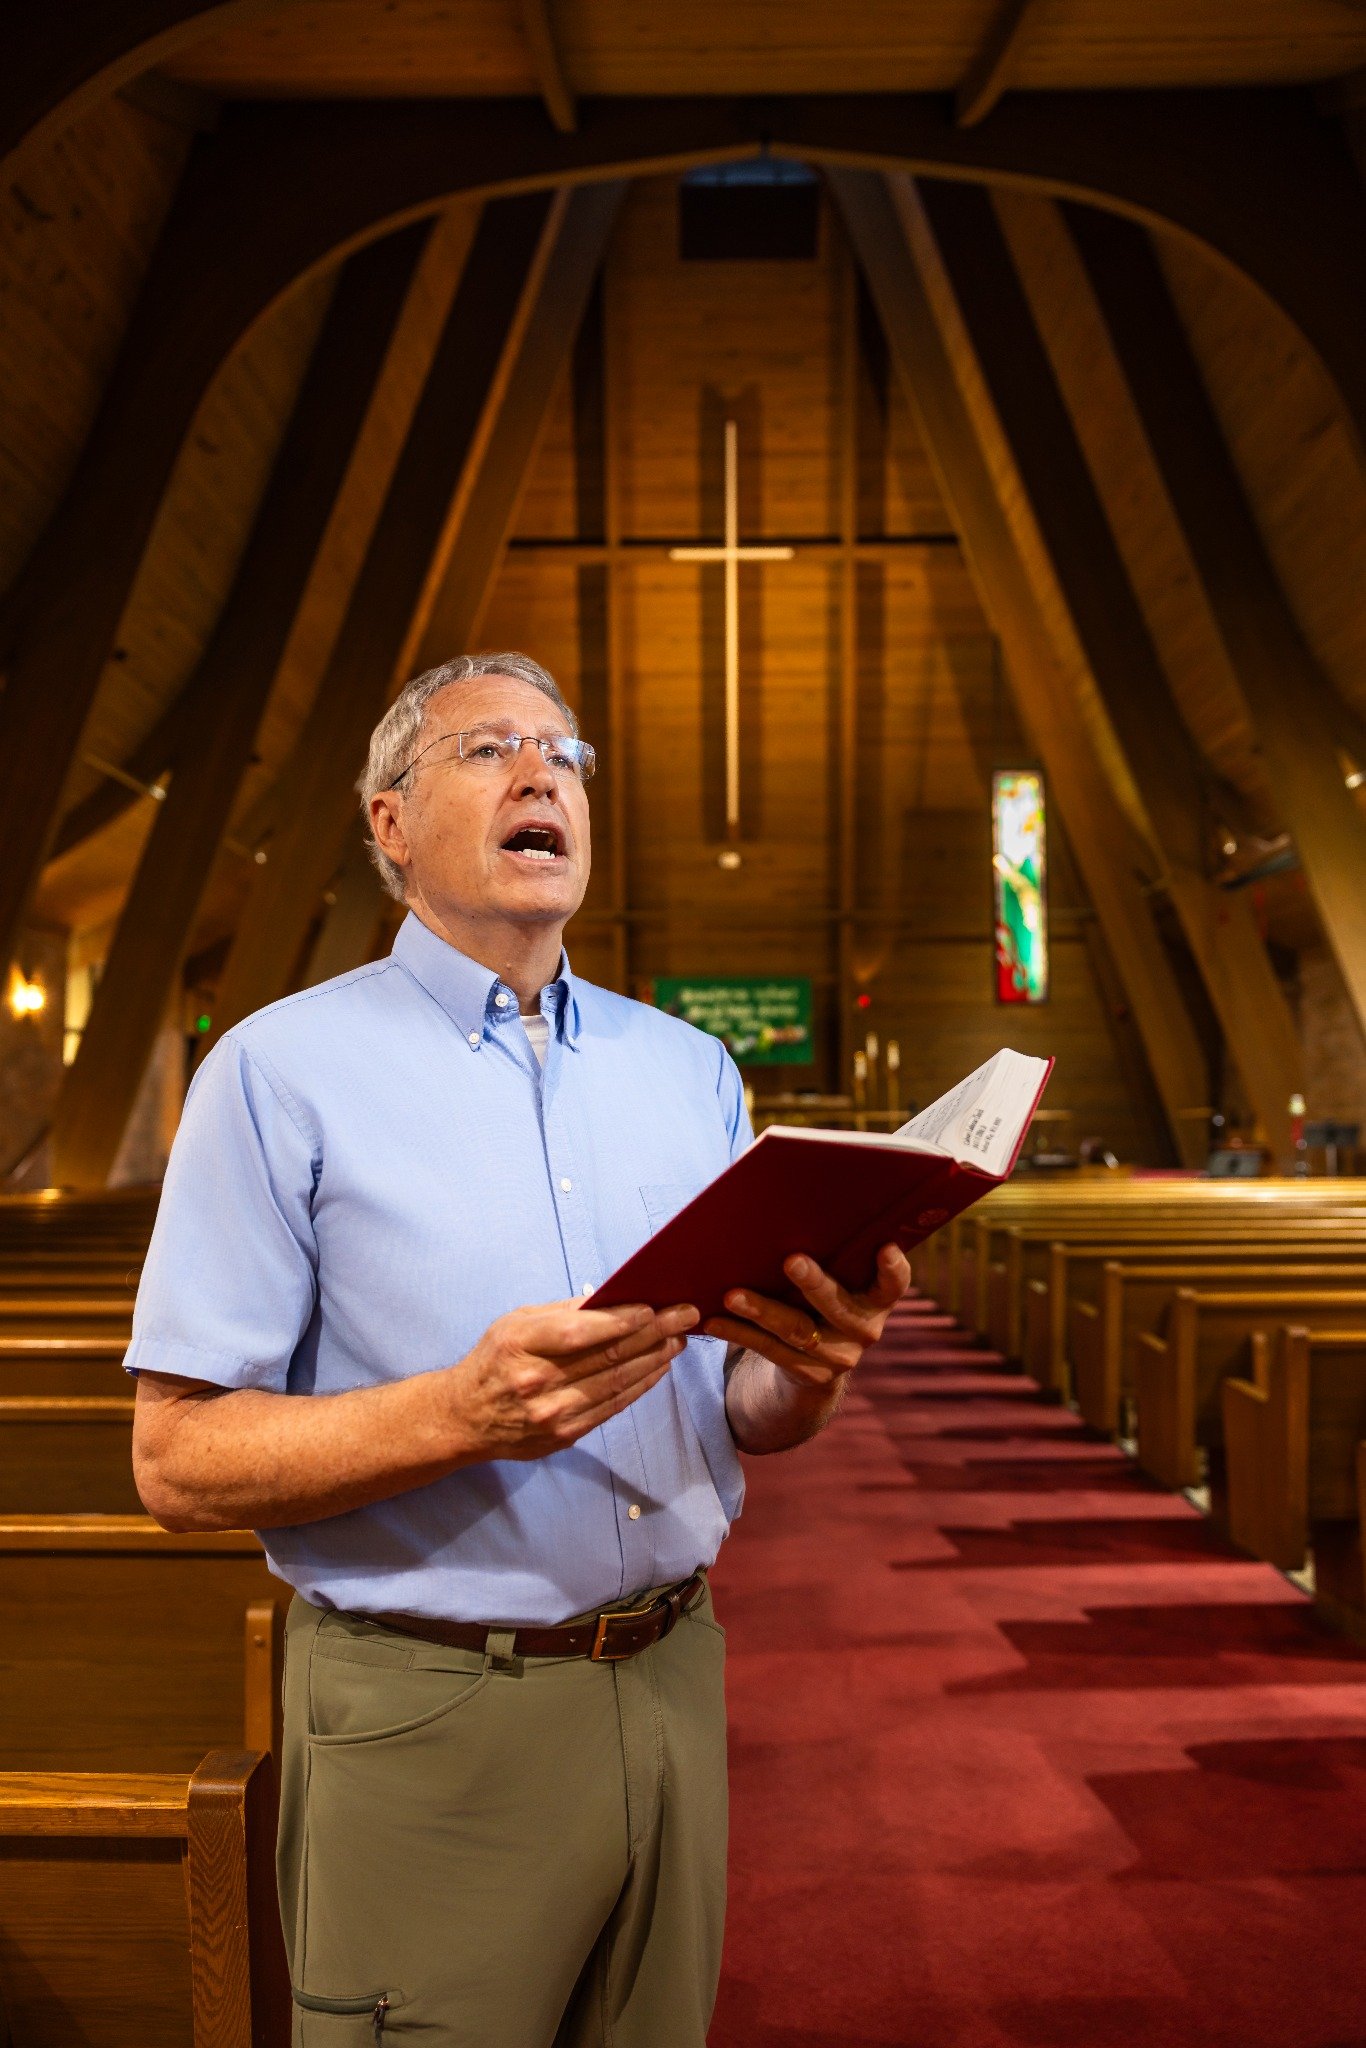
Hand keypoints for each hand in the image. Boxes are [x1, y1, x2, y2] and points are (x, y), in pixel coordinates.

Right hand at [445, 1299, 698, 1462]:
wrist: (465, 1418)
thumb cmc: (495, 1360)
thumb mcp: (515, 1323)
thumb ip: (561, 1313)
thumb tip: (614, 1298)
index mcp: (520, 1344)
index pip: (579, 1332)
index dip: (622, 1320)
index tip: (655, 1307)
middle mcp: (536, 1381)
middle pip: (607, 1355)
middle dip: (654, 1333)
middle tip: (685, 1315)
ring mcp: (552, 1413)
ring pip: (616, 1382)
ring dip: (654, 1359)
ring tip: (679, 1340)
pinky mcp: (564, 1435)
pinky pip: (612, 1407)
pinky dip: (640, 1386)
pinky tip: (658, 1368)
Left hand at [704, 1244, 909, 1390]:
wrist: (816, 1359)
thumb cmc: (820, 1294)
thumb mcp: (834, 1275)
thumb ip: (828, 1250)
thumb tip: (786, 1199)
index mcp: (877, 1299)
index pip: (894, 1284)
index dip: (894, 1268)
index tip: (885, 1247)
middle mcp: (865, 1329)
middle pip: (839, 1307)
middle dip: (815, 1283)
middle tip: (791, 1260)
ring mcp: (839, 1356)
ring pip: (798, 1331)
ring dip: (763, 1311)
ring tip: (733, 1295)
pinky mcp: (809, 1374)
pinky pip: (770, 1352)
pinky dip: (740, 1334)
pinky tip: (714, 1321)